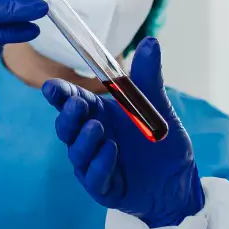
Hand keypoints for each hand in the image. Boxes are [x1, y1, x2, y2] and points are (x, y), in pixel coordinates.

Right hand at [41, 37, 205, 228]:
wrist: (178, 179)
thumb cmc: (160, 141)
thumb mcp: (157, 105)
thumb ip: (148, 77)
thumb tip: (151, 41)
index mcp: (98, 114)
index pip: (71, 101)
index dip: (59, 94)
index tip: (51, 87)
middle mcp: (91, 138)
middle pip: (67, 127)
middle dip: (68, 116)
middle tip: (76, 105)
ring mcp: (93, 164)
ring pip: (77, 152)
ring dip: (85, 140)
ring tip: (97, 128)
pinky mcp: (103, 188)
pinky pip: (95, 176)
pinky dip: (101, 163)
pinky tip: (111, 152)